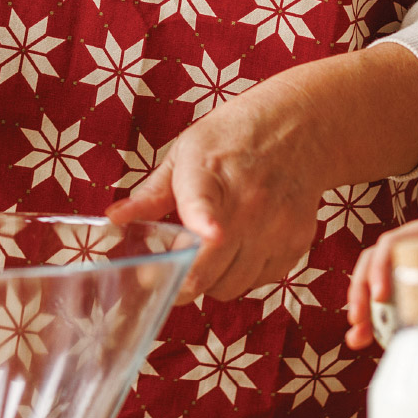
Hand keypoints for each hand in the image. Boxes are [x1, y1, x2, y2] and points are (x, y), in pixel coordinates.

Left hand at [105, 89, 332, 304]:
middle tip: (167, 272)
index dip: (204, 221)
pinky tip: (240, 247)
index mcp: (209, 172)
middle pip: (207, 270)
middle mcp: (248, 203)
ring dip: (212, 280)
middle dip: (178, 283)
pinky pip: (258, 283)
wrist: (302, 129)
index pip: (204, 203)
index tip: (209, 233)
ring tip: (210, 251)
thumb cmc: (237, 137)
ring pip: (229, 288)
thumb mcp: (187, 152)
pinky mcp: (296, 244)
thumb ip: (151, 192)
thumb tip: (115, 219)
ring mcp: (275, 227)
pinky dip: (242, 275)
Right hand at [342, 213, 417, 348]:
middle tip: (358, 321)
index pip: (392, 243)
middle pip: (378, 266)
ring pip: (385, 288)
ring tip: (358, 337)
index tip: (380, 295)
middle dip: (363, 293)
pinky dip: (387, 322)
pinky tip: (377, 341)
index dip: (379, 267)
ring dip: (368, 312)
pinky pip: (403, 305)